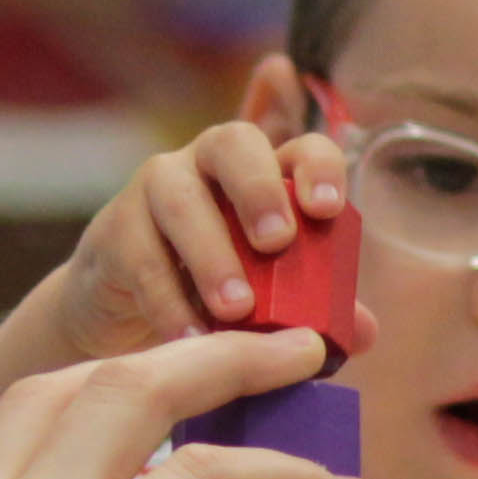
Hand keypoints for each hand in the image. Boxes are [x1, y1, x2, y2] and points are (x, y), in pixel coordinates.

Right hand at [43, 115, 371, 362]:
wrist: (122, 310)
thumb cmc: (212, 287)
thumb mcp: (268, 293)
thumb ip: (315, 304)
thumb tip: (363, 332)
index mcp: (262, 172)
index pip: (300, 146)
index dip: (318, 167)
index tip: (328, 209)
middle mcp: (207, 163)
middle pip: (233, 142)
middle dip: (258, 189)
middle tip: (278, 244)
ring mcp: (155, 188)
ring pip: (179, 198)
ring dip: (211, 253)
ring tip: (237, 309)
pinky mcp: (113, 229)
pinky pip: (139, 256)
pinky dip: (167, 300)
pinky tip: (190, 336)